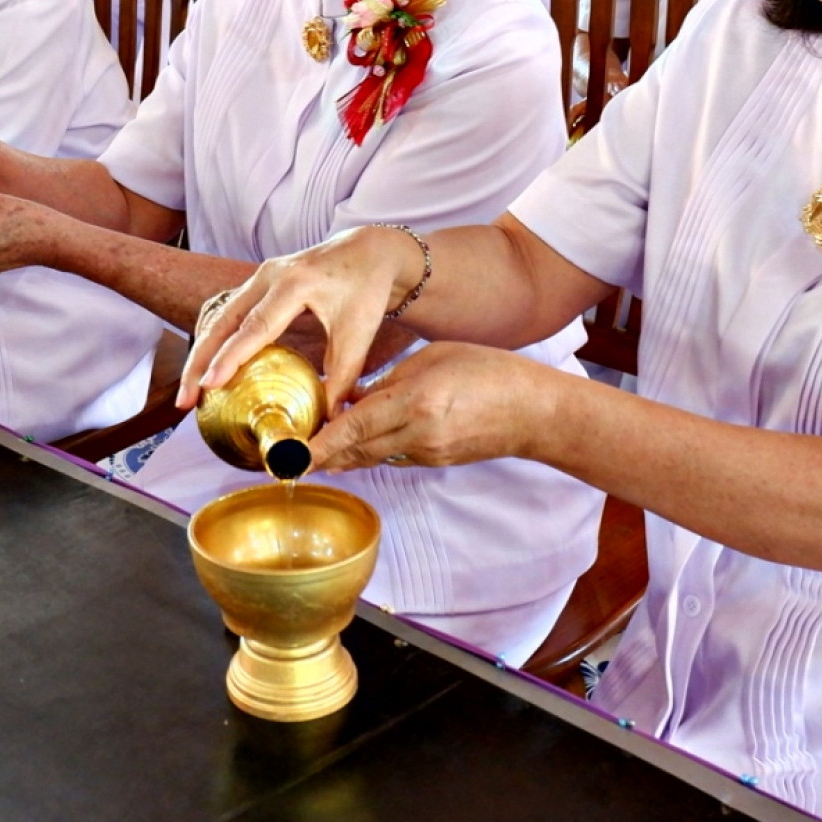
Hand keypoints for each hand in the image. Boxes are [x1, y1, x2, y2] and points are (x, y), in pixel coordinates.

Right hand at [179, 224, 420, 413]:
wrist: (370, 250)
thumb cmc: (366, 289)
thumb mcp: (359, 334)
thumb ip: (342, 377)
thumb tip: (328, 421)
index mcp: (295, 284)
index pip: (255, 327)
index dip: (229, 358)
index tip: (208, 385)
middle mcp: (270, 275)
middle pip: (223, 321)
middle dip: (199, 362)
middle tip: (185, 399)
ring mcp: (260, 276)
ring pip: (219, 317)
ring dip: (201, 354)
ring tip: (190, 393)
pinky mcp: (258, 283)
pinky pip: (227, 313)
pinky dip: (214, 342)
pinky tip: (207, 370)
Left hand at [308, 343, 558, 471]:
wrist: (534, 412)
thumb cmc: (488, 372)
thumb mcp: (433, 359)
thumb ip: (389, 381)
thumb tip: (353, 398)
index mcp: (415, 402)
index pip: (354, 427)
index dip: (318, 444)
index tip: (289, 454)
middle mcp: (417, 434)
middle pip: (355, 451)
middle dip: (320, 455)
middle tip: (287, 455)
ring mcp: (427, 454)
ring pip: (371, 457)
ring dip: (341, 455)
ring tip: (311, 452)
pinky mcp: (435, 462)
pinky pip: (392, 458)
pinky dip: (369, 452)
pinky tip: (354, 444)